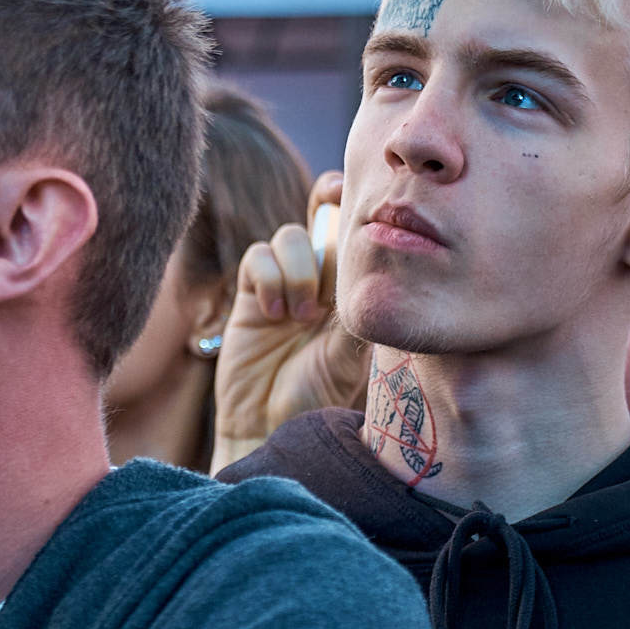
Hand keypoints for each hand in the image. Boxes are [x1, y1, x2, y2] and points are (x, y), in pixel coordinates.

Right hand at [212, 170, 370, 469]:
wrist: (267, 427)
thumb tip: (379, 278)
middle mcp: (321, 282)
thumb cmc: (316, 398)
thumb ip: (356, 316)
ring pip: (291, 238)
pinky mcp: (250, 295)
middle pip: (323, 219)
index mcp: (352, 292)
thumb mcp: (349, 358)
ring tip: (302, 316)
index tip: (364, 202)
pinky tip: (275, 315)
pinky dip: (269, 278)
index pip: (357, 236)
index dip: (358, 210)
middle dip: (330, 212)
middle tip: (335, 212)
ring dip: (300, 270)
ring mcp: (284, 285)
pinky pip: (258, 257)